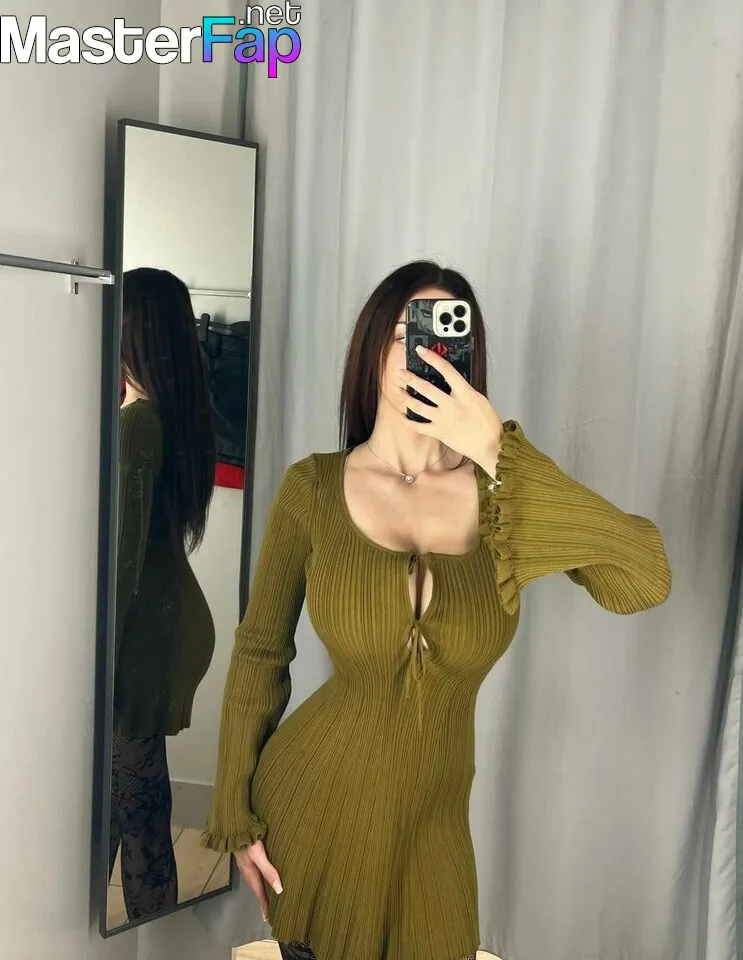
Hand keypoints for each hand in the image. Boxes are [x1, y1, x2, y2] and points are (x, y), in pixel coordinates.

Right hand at [234, 841, 282, 922]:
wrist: (234, 826)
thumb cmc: (248, 840)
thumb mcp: (259, 855)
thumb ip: (268, 870)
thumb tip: (279, 890)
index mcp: (250, 873)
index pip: (259, 893)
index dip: (264, 905)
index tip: (267, 918)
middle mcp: (247, 870)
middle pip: (256, 888)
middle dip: (262, 899)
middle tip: (268, 910)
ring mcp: (245, 863)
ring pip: (254, 880)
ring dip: (260, 889)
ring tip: (267, 895)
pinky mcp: (246, 856)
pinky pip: (254, 872)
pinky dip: (259, 878)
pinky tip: (262, 874)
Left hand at [397, 346, 503, 471]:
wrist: (491, 445)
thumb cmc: (488, 424)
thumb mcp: (479, 399)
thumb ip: (464, 390)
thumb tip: (451, 382)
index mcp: (465, 394)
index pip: (446, 370)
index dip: (432, 358)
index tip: (421, 351)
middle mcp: (452, 405)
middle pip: (426, 388)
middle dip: (410, 378)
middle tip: (399, 372)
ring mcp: (443, 419)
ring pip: (417, 406)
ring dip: (404, 397)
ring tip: (398, 390)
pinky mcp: (439, 433)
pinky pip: (418, 426)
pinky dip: (408, 421)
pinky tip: (402, 415)